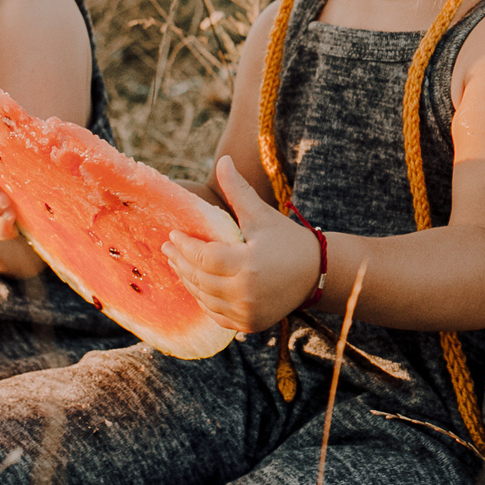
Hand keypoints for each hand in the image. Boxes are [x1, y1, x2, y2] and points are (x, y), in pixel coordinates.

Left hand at [165, 155, 316, 333]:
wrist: (317, 273)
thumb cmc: (287, 240)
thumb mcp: (261, 215)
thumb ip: (238, 190)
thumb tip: (223, 160)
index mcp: (248, 265)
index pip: (204, 257)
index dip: (185, 246)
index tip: (173, 234)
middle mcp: (246, 293)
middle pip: (199, 279)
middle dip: (180, 262)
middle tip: (168, 247)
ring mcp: (247, 313)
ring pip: (205, 298)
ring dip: (188, 281)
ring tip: (177, 263)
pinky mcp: (249, 325)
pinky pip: (216, 314)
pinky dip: (203, 300)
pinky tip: (195, 285)